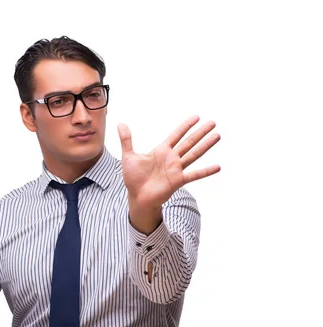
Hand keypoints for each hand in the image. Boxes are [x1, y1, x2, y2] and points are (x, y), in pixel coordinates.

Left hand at [118, 115, 220, 231]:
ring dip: (205, 145)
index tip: (196, 116)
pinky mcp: (178, 181)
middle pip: (189, 142)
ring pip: (194, 154)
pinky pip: (194, 175)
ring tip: (217, 135)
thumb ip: (126, 140)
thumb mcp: (128, 156)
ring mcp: (176, 169)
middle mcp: (171, 158)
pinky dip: (206, 171)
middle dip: (200, 132)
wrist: (137, 197)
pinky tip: (218, 167)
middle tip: (213, 122)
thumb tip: (120, 123)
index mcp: (161, 151)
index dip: (185, 126)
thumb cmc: (133, 178)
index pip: (176, 135)